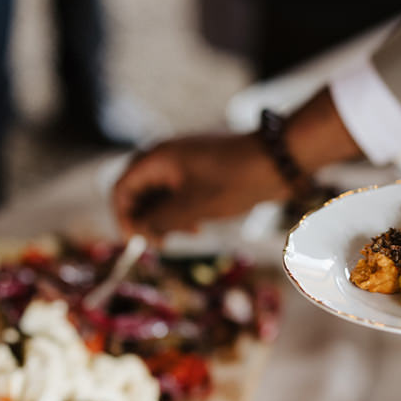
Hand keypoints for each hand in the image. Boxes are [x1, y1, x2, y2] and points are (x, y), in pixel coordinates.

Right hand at [112, 132, 287, 237]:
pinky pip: (180, 192)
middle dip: (146, 220)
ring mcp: (185, 162)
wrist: (278, 161)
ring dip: (166, 218)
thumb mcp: (193, 207)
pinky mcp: (202, 170)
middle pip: (139, 191)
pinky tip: (198, 227)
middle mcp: (167, 156)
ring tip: (186, 235)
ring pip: (161, 194)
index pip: (122, 188)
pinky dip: (182, 211)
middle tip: (161, 244)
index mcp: (158, 158)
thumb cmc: (234, 181)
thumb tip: (138, 229)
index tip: (135, 242)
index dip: (123, 217)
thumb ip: (160, 219)